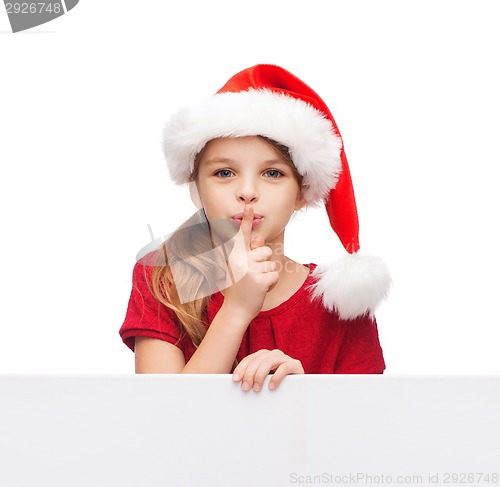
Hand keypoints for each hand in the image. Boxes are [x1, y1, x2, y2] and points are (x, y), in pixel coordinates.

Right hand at [222, 205, 278, 322]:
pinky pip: (275, 275)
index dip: (246, 220)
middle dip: (265, 263)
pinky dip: (272, 283)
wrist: (235, 310)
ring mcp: (251, 270)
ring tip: (256, 284)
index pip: (242, 235)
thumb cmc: (239, 288)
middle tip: (253, 276)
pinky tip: (261, 289)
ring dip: (268, 274)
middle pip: (266, 251)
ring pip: (272, 263)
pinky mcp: (261, 279)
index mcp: (235, 256)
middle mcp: (241, 260)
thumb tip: (260, 238)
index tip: (249, 207)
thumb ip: (249, 253)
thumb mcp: (241, 268)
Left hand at [232, 349, 303, 391]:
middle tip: (245, 387)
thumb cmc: (277, 387)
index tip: (235, 379)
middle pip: (258, 360)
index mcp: (264, 356)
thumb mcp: (263, 381)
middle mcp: (274, 354)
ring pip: (269, 362)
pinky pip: (284, 368)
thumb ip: (253, 379)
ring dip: (260, 375)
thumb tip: (236, 383)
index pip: (250, 359)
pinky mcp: (295, 365)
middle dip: (249, 374)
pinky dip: (276, 377)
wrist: (300, 390)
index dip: (241, 368)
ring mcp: (285, 358)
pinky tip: (271, 387)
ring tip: (257, 389)